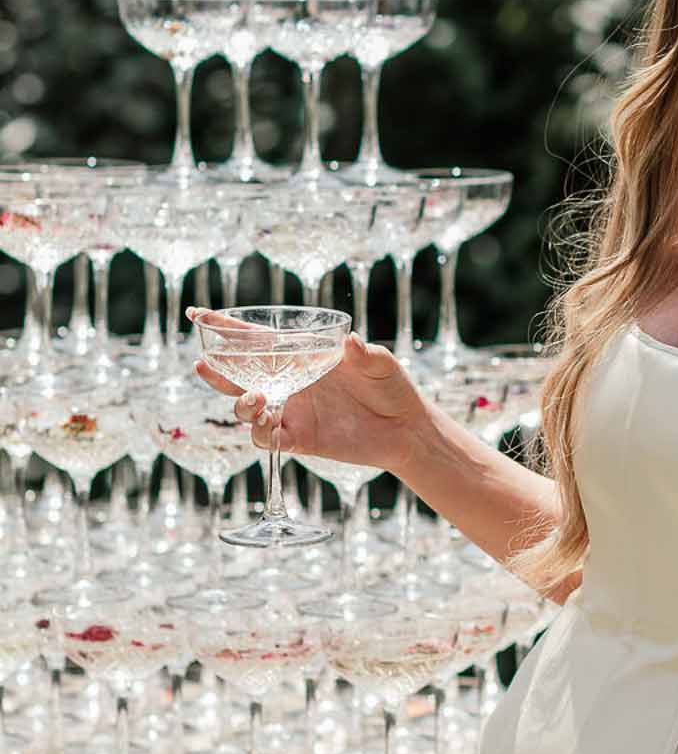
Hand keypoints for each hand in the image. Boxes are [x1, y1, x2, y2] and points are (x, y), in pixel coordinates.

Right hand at [190, 314, 423, 471]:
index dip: (226, 328)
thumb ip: (365, 356)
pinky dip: (261, 435)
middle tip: (203, 363)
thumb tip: (353, 342)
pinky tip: (266, 427)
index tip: (196, 314)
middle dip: (217, 370)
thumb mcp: (382, 365)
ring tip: (254, 398)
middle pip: (240, 375)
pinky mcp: (300, 439)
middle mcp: (290, 383)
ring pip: (248, 408)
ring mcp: (292, 411)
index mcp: (302, 357)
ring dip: (241, 403)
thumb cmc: (392, 387)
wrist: (406, 428)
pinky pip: (269, 439)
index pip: (256, 340)